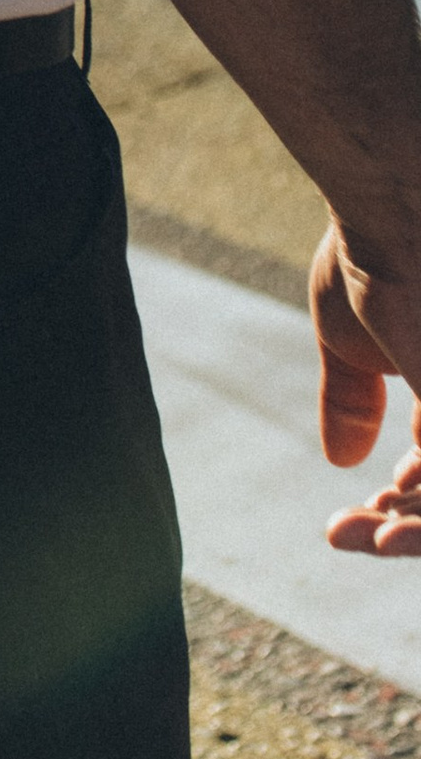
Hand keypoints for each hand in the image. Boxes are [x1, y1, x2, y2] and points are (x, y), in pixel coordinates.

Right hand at [313, 219, 420, 552]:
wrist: (396, 217)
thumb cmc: (373, 256)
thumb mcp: (351, 339)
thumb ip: (350, 397)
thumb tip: (343, 459)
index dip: (402, 503)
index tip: (353, 516)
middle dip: (407, 528)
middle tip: (354, 538)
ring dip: (415, 533)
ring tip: (367, 541)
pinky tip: (381, 532)